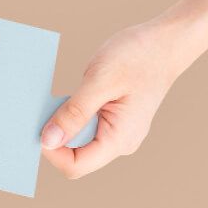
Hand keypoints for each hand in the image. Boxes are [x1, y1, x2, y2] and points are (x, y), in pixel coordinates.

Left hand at [40, 21, 186, 178]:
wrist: (166, 42)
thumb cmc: (139, 56)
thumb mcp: (101, 81)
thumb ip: (74, 113)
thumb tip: (47, 141)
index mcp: (119, 139)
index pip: (75, 166)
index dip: (52, 152)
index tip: (40, 125)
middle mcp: (119, 143)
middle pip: (74, 156)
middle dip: (56, 136)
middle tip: (46, 108)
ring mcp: (117, 133)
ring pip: (78, 142)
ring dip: (64, 123)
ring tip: (63, 98)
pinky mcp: (112, 121)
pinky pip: (85, 128)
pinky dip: (72, 115)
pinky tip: (72, 96)